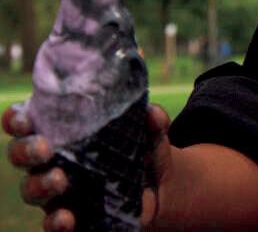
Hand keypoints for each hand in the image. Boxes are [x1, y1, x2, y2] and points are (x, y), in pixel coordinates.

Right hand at [4, 102, 172, 230]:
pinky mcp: (70, 216)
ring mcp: (58, 191)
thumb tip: (151, 113)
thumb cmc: (144, 152)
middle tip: (43, 149)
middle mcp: (52, 161)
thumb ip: (153, 123)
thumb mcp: (152, 135)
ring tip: (59, 180)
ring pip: (33, 190)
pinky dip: (56, 222)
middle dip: (26, 151)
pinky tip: (66, 218)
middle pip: (22, 155)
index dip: (18, 120)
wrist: (162, 190)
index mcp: (63, 132)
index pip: (28, 122)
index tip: (25, 119)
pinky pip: (53, 223)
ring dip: (40, 185)